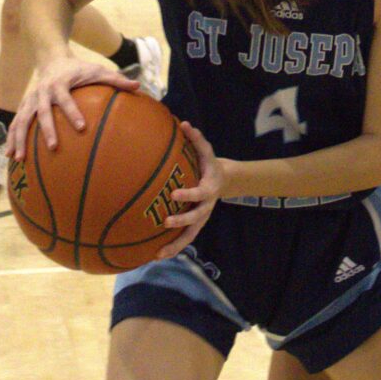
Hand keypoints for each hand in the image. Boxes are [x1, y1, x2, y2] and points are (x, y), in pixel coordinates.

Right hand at [6, 58, 138, 158]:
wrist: (51, 58)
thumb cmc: (79, 69)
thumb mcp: (97, 70)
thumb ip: (116, 80)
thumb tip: (139, 86)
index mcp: (60, 85)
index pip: (66, 100)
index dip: (72, 112)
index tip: (81, 127)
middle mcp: (42, 93)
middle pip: (42, 113)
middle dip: (46, 130)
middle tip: (54, 147)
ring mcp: (30, 100)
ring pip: (21, 120)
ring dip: (19, 139)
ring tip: (19, 159)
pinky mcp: (24, 106)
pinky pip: (15, 124)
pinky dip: (11, 139)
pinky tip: (9, 156)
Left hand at [156, 122, 224, 258]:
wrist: (224, 180)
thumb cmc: (210, 164)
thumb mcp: (207, 151)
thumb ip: (197, 139)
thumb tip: (184, 124)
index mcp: (209, 188)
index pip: (200, 193)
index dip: (189, 194)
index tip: (174, 193)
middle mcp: (207, 206)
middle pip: (197, 218)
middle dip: (182, 221)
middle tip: (166, 222)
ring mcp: (202, 217)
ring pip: (191, 235)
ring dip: (176, 245)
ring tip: (158, 255)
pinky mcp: (196, 225)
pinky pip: (185, 238)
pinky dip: (173, 248)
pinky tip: (156, 255)